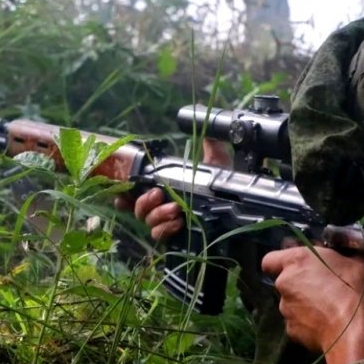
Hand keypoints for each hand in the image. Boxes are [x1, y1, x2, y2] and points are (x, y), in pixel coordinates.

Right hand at [114, 138, 231, 240]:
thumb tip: (206, 125)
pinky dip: (165, 229)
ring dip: (157, 214)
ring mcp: (168, 222)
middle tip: (158, 194)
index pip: (135, 193)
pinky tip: (178, 223)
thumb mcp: (218, 162)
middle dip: (144, 202)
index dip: (125, 194)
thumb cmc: (225, 186)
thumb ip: (210, 145)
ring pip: (148, 221)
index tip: (122, 192)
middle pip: (138, 208)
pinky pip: (160, 235)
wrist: (240, 209)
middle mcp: (163, 206)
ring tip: (175, 209)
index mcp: (166, 188)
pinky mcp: (176, 237)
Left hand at [261, 245, 363, 363]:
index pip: (270, 259)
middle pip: (284, 281)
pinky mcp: (291, 331)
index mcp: (296, 260)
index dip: (281, 262)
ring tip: (327, 308)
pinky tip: (326, 324)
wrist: (354, 331)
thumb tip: (342, 245)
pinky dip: (308, 323)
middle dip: (299, 283)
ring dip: (304, 303)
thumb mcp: (358, 260)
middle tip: (322, 286)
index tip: (298, 265)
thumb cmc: (356, 289)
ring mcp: (285, 309)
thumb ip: (342, 250)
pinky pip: (298, 323)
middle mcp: (284, 283)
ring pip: (291, 303)